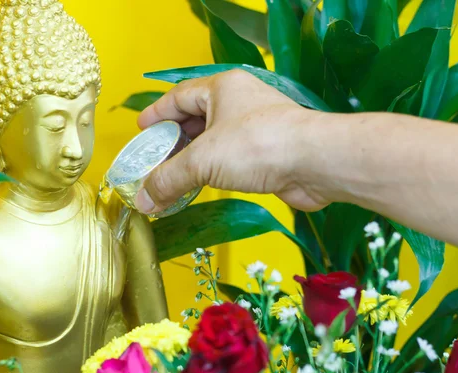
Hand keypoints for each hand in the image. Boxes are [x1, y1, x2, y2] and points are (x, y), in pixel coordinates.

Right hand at [135, 69, 329, 213]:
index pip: (179, 96)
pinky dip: (212, 171)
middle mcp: (239, 102)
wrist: (315, 163)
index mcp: (222, 88)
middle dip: (173, 141)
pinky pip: (230, 158)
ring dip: (192, 159)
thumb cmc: (260, 145)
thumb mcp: (203, 160)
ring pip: (214, 140)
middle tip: (153, 160)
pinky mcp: (267, 151)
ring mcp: (255, 126)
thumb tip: (143, 200)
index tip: (142, 130)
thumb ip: (168, 178)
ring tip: (171, 177)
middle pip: (196, 118)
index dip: (158, 114)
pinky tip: (200, 185)